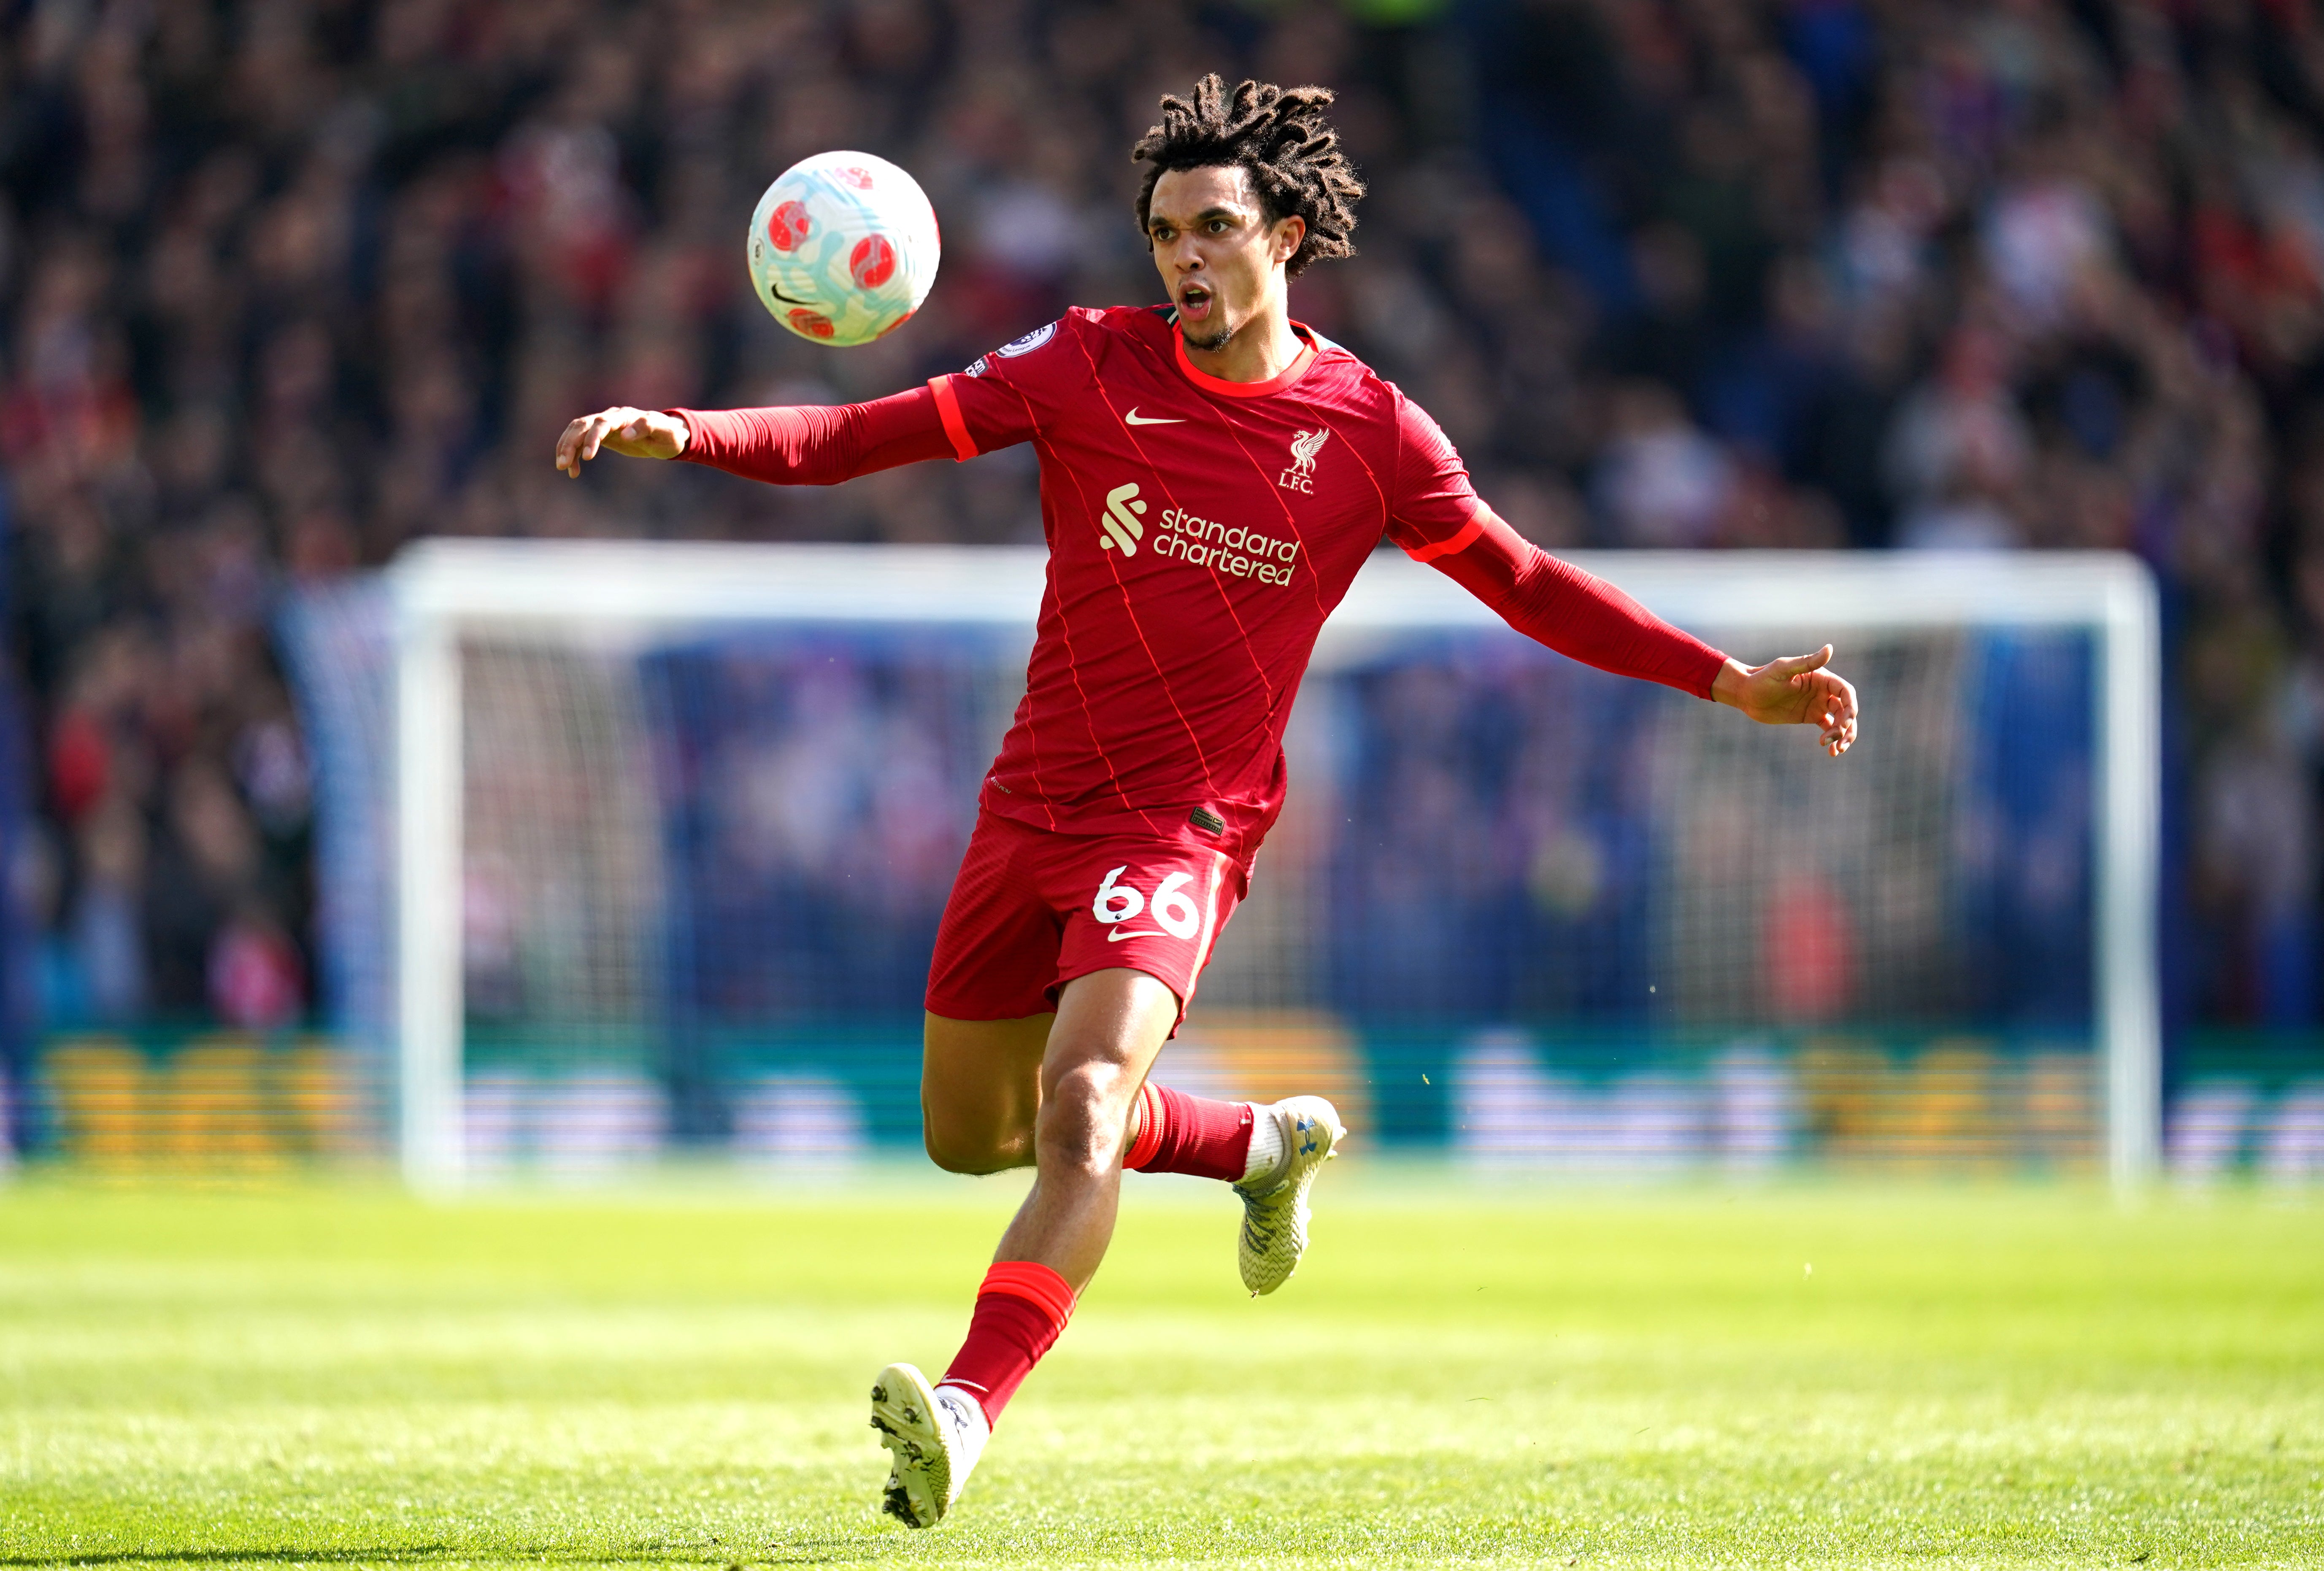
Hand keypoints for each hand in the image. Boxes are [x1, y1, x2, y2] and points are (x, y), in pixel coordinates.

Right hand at [554, 407, 687, 475]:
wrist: (670, 436)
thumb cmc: (670, 435)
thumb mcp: (667, 434)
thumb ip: (648, 428)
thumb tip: (625, 434)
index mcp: (626, 416)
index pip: (603, 423)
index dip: (594, 438)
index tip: (590, 458)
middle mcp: (611, 417)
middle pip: (583, 425)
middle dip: (571, 443)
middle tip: (564, 464)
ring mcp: (605, 425)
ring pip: (577, 431)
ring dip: (566, 447)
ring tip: (563, 467)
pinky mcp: (602, 435)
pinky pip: (581, 442)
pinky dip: (574, 455)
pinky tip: (573, 472)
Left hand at [1712, 645, 1858, 756]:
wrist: (1746, 695)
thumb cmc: (1762, 678)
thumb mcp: (1783, 670)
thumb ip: (1807, 662)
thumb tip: (1830, 648)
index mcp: (1821, 678)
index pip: (1845, 692)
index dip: (1850, 707)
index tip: (1845, 723)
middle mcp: (1823, 691)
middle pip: (1846, 709)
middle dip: (1847, 726)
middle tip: (1837, 742)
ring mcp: (1818, 704)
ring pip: (1840, 720)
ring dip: (1843, 735)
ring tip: (1835, 750)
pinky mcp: (1810, 716)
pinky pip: (1828, 727)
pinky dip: (1832, 738)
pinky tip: (1829, 749)